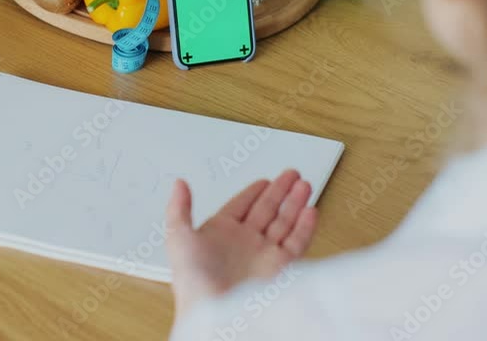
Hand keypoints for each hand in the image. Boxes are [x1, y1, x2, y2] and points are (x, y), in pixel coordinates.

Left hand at [165, 170, 317, 318]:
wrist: (215, 312)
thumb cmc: (194, 281)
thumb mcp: (178, 236)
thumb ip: (179, 208)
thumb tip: (179, 184)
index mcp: (220, 234)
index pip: (241, 206)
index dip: (253, 192)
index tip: (264, 180)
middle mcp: (244, 244)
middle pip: (267, 210)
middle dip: (280, 191)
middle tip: (291, 174)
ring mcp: (264, 255)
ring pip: (284, 222)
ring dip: (295, 202)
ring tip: (303, 185)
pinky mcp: (281, 267)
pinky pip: (297, 241)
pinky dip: (305, 226)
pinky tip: (309, 210)